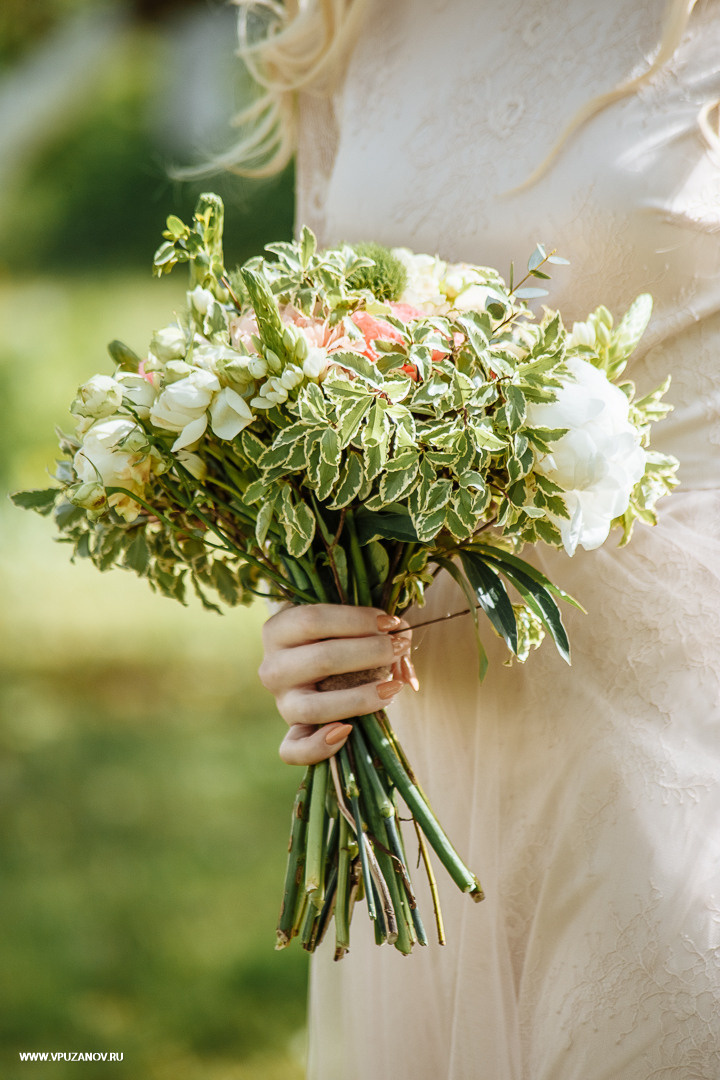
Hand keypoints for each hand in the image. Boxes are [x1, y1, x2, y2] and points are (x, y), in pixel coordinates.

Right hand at [259, 604, 417, 765]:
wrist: (315, 663)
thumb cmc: (337, 635)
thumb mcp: (349, 624)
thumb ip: (380, 633)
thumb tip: (405, 663)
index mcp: (278, 630)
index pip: (313, 620)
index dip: (356, 620)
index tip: (390, 623)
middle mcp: (273, 667)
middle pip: (321, 659)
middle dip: (370, 652)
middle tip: (398, 647)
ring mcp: (282, 702)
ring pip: (314, 707)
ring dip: (359, 699)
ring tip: (392, 689)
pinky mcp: (291, 731)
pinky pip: (293, 750)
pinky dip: (318, 747)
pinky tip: (348, 732)